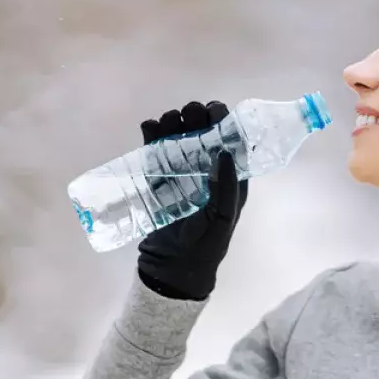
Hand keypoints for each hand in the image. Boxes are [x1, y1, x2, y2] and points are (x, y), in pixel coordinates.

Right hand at [136, 100, 248, 300]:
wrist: (172, 266)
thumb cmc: (205, 243)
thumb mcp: (222, 218)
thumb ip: (227, 187)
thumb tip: (225, 152)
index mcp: (229, 173)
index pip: (228, 135)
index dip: (222, 119)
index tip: (212, 112)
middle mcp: (205, 166)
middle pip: (201, 129)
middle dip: (194, 116)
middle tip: (186, 120)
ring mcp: (180, 169)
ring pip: (177, 133)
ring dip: (172, 120)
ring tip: (166, 124)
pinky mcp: (156, 175)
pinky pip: (154, 146)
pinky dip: (151, 131)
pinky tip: (150, 128)